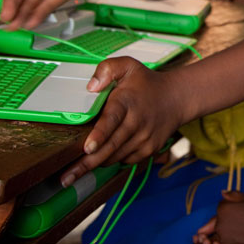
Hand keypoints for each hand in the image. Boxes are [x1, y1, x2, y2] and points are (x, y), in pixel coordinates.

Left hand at [59, 57, 185, 186]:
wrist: (176, 98)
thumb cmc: (145, 83)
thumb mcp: (128, 66)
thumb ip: (107, 69)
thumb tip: (91, 87)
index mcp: (127, 101)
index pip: (112, 120)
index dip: (99, 135)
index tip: (87, 148)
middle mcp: (137, 122)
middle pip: (110, 147)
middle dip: (87, 163)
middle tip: (66, 177)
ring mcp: (144, 138)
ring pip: (115, 157)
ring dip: (96, 163)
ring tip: (76, 171)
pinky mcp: (149, 149)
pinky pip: (125, 160)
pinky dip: (112, 160)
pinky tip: (104, 154)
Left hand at [193, 191, 243, 243]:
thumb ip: (233, 196)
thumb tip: (222, 192)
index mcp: (224, 209)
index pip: (221, 208)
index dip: (231, 209)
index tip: (241, 212)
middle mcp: (221, 224)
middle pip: (220, 222)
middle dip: (229, 221)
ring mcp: (224, 239)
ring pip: (223, 235)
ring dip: (230, 233)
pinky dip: (234, 242)